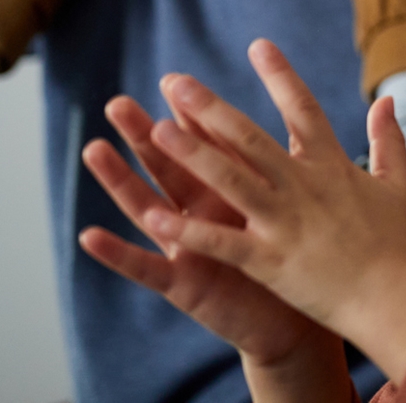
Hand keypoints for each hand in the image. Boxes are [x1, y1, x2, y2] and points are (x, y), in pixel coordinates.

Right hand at [79, 95, 333, 370]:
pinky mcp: (183, 286)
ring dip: (120, 181)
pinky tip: (88, 235)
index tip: (175, 82)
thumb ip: (295, 163)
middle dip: (146, 136)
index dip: (193, 117)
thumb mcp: (294, 206)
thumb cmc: (296, 261)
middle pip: (171, 168)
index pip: (211, 148)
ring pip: (149, 208)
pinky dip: (116, 254)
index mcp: (235, 193)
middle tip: (119, 104)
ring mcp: (188, 249)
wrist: (293, 324)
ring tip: (93, 149)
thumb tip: (316, 117)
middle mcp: (204, 216)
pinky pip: (146, 269)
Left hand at [142, 40, 405, 381]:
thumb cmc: (395, 243)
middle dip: (211, 108)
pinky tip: (154, 215)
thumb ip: (389, 137)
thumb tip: (387, 98)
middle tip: (176, 82)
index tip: (258, 45)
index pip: (303, 109)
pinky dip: (189, 229)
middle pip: (250, 138)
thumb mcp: (397, 183)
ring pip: (231, 181)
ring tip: (158, 129)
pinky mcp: (270, 261)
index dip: (280, 75)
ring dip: (193, 154)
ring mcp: (284, 223)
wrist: (392, 298)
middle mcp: (303, 186)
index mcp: (331, 165)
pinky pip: (223, 242)